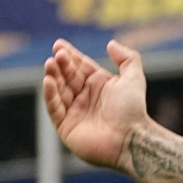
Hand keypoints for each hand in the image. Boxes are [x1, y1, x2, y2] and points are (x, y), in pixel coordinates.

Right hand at [42, 38, 150, 173]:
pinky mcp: (65, 126)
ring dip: (53, 77)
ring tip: (49, 64)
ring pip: (59, 90)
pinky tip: (47, 81)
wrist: (130, 138)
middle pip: (68, 77)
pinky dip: (50, 95)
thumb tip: (110, 44)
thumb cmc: (133, 109)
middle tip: (56, 55)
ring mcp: (74, 111)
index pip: (80, 66)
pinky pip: (54, 108)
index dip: (70, 55)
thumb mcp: (134, 78)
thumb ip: (127, 58)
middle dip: (60, 65)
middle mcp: (85, 97)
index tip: (58, 44)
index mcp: (99, 84)